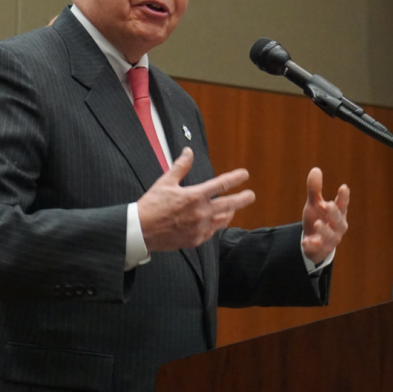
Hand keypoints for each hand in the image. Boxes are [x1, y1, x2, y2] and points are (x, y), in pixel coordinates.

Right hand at [138, 148, 255, 251]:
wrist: (141, 231)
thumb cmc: (151, 205)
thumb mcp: (165, 182)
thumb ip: (181, 166)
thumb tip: (189, 152)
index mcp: (195, 196)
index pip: (221, 184)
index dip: (235, 178)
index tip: (244, 175)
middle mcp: (201, 212)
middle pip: (229, 204)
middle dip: (243, 198)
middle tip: (251, 195)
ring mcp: (199, 228)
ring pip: (223, 220)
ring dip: (229, 213)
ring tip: (232, 209)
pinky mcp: (195, 240)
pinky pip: (211, 232)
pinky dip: (215, 226)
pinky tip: (215, 223)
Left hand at [301, 167, 349, 264]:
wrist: (314, 243)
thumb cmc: (318, 218)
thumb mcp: (314, 204)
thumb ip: (315, 189)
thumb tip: (316, 169)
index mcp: (338, 213)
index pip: (342, 204)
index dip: (343, 196)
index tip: (343, 187)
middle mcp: (337, 227)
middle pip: (338, 220)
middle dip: (334, 213)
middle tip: (327, 205)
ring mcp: (330, 239)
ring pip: (330, 235)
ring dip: (324, 229)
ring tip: (316, 223)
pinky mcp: (321, 249)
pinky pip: (317, 248)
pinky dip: (312, 245)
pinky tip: (306, 242)